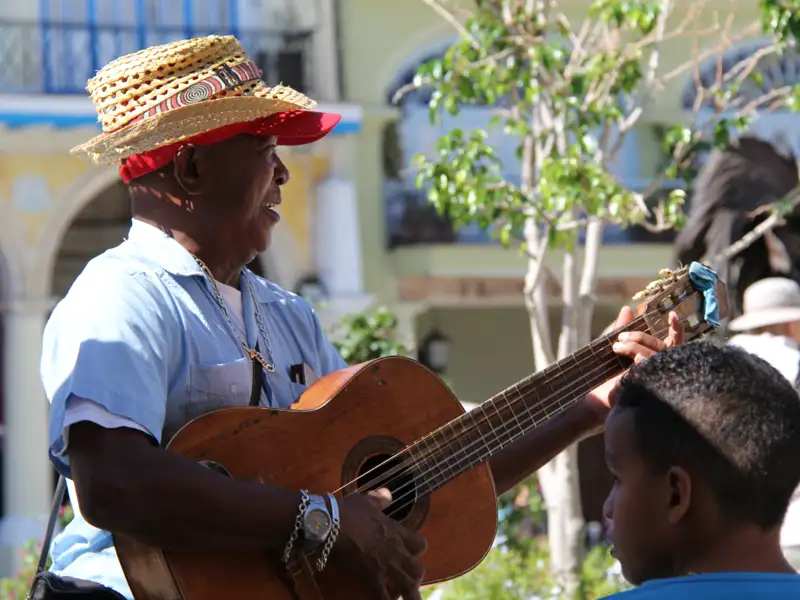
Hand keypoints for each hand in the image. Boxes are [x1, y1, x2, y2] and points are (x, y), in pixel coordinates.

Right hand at [333, 488, 426, 599]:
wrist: (333, 524)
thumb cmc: (349, 511)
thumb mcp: (366, 500)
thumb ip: (379, 498)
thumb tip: (387, 495)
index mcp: (396, 532)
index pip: (420, 544)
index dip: (418, 550)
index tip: (411, 553)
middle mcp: (395, 551)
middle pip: (418, 569)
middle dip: (416, 577)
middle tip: (408, 580)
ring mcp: (385, 566)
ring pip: (408, 587)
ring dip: (410, 596)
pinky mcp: (371, 579)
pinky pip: (384, 598)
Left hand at [583, 305, 683, 426]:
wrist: (595, 401)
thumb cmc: (606, 378)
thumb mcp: (616, 349)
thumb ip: (623, 329)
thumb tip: (628, 309)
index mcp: (658, 362)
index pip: (675, 344)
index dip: (676, 329)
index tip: (671, 314)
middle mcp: (663, 371)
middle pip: (663, 346)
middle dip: (642, 337)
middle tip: (621, 336)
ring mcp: (658, 379)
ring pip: (655, 353)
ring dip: (635, 344)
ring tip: (616, 346)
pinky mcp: (649, 384)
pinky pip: (648, 363)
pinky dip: (636, 353)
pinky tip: (622, 352)